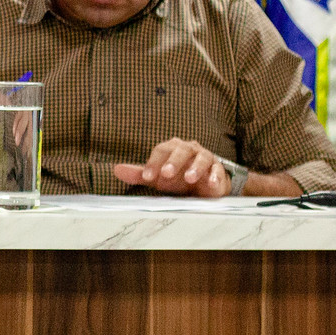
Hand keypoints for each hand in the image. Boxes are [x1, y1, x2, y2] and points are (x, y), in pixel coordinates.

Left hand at [113, 138, 228, 197]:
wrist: (202, 186)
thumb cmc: (177, 178)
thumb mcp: (157, 177)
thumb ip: (139, 173)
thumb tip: (116, 170)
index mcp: (171, 148)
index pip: (160, 151)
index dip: (153, 163)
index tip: (147, 176)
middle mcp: (188, 149)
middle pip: (181, 150)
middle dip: (173, 162)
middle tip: (166, 174)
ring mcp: (205, 157)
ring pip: (201, 158)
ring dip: (195, 168)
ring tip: (189, 178)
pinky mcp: (218, 168)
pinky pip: (217, 170)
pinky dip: (214, 176)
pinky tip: (210, 183)